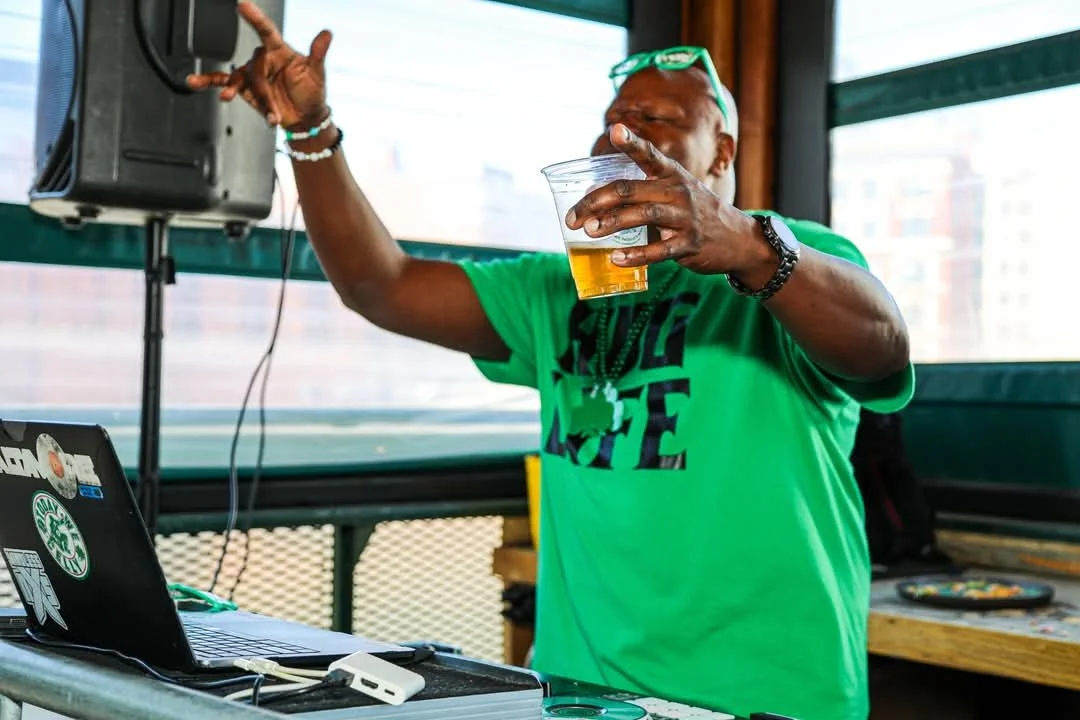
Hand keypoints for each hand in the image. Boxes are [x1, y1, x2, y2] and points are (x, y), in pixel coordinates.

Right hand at [185, 1, 331, 128]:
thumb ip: (318, 53)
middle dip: (264, 92)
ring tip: (234, 100)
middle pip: (254, 68)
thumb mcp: (318, 73)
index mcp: (280, 51)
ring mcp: (252, 73)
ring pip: (240, 79)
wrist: (305, 118)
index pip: (266, 30)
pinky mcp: (243, 87)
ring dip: (240, 93)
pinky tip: (193, 81)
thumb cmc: (312, 92)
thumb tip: (327, 33)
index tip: (242, 5)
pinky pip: (221, 81)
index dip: (255, 17)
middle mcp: (264, 59)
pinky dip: (207, 82)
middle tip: (275, 111)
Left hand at [564, 124, 768, 275]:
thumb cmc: (694, 213)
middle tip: (573, 217)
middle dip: (596, 202)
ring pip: (642, 216)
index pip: (649, 154)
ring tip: (589, 232)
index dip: (631, 142)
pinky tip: (616, 258)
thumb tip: (592, 195)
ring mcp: (685, 218)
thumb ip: (638, 191)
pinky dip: (635, 255)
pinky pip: (658, 251)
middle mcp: (678, 191)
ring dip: (611, 224)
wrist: (736, 238)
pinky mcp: (689, 244)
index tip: (613, 130)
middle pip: (630, 190)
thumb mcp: (673, 193)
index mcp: (671, 175)